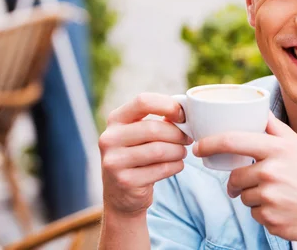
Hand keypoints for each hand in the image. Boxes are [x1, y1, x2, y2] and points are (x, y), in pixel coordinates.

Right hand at [99, 93, 192, 216]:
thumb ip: (159, 120)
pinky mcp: (125, 181)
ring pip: (160, 150)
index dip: (168, 106)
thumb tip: (185, 110)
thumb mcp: (140, 134)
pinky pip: (162, 169)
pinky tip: (176, 165)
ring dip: (178, 151)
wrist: (121, 194)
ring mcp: (114, 161)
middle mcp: (109, 138)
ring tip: (182, 152)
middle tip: (187, 138)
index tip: (182, 115)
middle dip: (178, 133)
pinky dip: (176, 166)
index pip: (143, 101)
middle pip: (154, 128)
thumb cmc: (138, 155)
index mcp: (115, 119)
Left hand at [193, 114, 296, 247]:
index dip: (209, 144)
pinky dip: (264, 212)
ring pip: (244, 197)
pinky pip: (255, 214)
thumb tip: (258, 109)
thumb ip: (276, 129)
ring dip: (253, 197)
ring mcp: (269, 197)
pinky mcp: (270, 219)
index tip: (198, 148)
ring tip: (280, 195)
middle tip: (253, 181)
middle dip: (239, 180)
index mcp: (277, 149)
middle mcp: (271, 172)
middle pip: (235, 176)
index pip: (231, 141)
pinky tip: (284, 208)